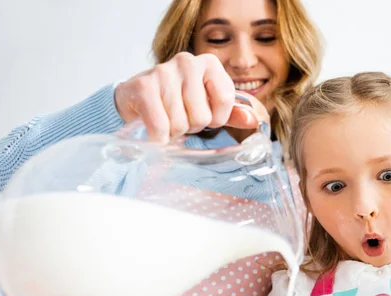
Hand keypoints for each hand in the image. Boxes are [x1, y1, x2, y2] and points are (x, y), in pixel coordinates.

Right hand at [114, 52, 262, 142]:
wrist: (136, 99)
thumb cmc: (177, 103)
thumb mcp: (208, 105)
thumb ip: (232, 113)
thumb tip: (254, 120)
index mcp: (209, 63)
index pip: (226, 99)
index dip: (216, 118)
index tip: (205, 116)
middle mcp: (187, 61)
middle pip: (202, 116)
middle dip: (191, 126)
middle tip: (180, 117)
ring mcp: (163, 71)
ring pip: (180, 124)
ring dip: (173, 131)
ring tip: (166, 119)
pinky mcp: (142, 86)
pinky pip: (160, 127)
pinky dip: (158, 137)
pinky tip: (155, 129)